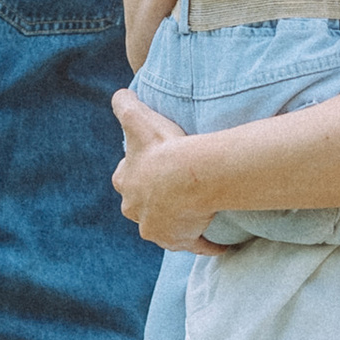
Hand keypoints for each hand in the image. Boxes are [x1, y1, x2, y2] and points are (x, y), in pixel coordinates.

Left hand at [112, 91, 227, 252]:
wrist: (188, 176)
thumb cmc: (162, 148)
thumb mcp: (137, 119)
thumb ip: (124, 104)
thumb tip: (120, 94)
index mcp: (126, 183)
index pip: (128, 178)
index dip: (141, 170)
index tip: (157, 164)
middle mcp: (136, 210)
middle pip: (145, 205)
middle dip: (156, 199)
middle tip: (178, 187)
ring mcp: (158, 229)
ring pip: (166, 225)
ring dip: (178, 220)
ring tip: (196, 211)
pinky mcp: (179, 241)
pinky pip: (194, 245)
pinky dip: (205, 244)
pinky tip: (218, 244)